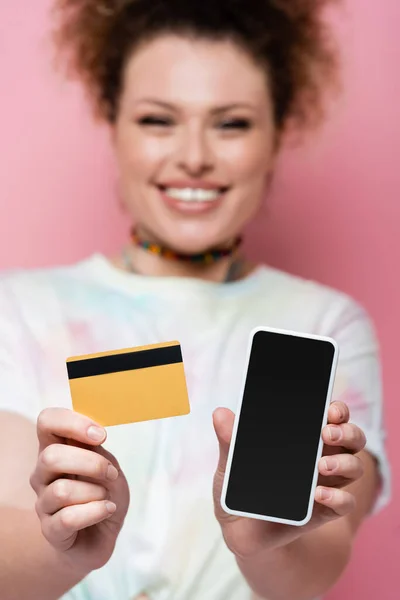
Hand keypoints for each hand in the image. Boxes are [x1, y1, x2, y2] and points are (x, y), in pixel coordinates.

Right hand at [30, 408, 129, 572]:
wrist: (101, 535)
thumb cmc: (103, 493)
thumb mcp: (107, 465)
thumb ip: (97, 450)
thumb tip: (94, 434)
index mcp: (56, 448)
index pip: (47, 421)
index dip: (72, 423)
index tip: (100, 435)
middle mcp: (43, 473)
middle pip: (51, 456)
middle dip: (91, 463)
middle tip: (111, 473)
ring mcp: (43, 502)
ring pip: (62, 490)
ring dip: (95, 492)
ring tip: (105, 496)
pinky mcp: (50, 530)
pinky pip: (69, 518)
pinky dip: (96, 512)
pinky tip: (106, 510)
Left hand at [212, 401, 365, 558]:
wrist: (241, 528)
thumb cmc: (240, 486)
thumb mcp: (231, 462)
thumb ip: (229, 439)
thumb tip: (220, 414)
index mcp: (303, 436)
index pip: (330, 415)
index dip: (337, 409)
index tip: (330, 408)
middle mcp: (322, 455)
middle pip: (352, 437)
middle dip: (346, 431)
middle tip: (326, 431)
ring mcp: (327, 483)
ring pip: (354, 466)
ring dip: (344, 462)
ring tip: (321, 464)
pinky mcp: (325, 510)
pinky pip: (344, 502)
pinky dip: (337, 497)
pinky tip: (318, 494)